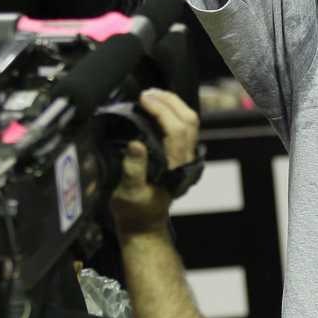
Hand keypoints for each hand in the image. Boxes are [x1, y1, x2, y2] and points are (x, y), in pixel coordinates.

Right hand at [110, 90, 198, 236]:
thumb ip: (133, 170)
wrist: (143, 225)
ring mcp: (184, 156)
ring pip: (189, 122)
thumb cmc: (135, 211)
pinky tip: (157, 108)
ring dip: (173, 104)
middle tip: (148, 93)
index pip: (177, 129)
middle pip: (189, 120)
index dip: (161, 110)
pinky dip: (172, 112)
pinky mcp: (179, 155)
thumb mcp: (128, 194)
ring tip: (152, 96)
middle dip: (170, 101)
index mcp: (175, 166)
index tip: (143, 99)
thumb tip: (136, 144)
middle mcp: (184, 159)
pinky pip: (183, 127)